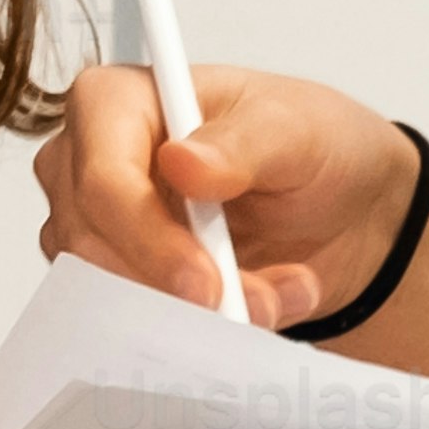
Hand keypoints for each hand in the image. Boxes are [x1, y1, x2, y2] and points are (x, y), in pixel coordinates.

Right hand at [36, 56, 416, 337]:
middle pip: (93, 244)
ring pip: (111, 291)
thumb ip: (244, 144)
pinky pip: (134, 321)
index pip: (101, 177)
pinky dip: (202, 327)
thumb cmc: (306, 144)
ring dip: (199, 313)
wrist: (339, 208)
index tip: (205, 281)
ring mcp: (97, 226)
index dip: (146, 236)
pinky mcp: (119, 277)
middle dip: (176, 288)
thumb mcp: (297, 130)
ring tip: (277, 297)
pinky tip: (261, 305)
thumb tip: (183, 163)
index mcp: (116, 101)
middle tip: (255, 304)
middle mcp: (89, 163)